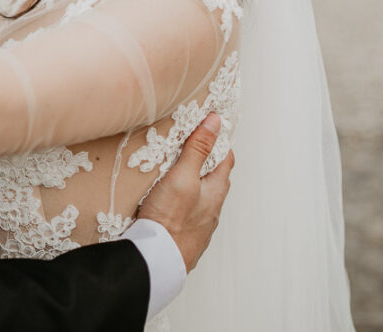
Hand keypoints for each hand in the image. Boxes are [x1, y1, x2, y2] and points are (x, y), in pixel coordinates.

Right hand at [136, 113, 234, 272]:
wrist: (157, 261)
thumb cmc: (170, 220)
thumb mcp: (182, 176)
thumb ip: (198, 149)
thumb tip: (214, 122)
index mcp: (216, 190)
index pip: (226, 158)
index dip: (218, 141)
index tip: (208, 129)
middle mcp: (212, 208)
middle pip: (214, 177)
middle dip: (204, 160)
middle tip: (189, 146)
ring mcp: (200, 224)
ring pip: (201, 196)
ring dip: (192, 183)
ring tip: (175, 172)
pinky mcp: (186, 235)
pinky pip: (188, 212)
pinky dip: (181, 201)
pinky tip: (168, 202)